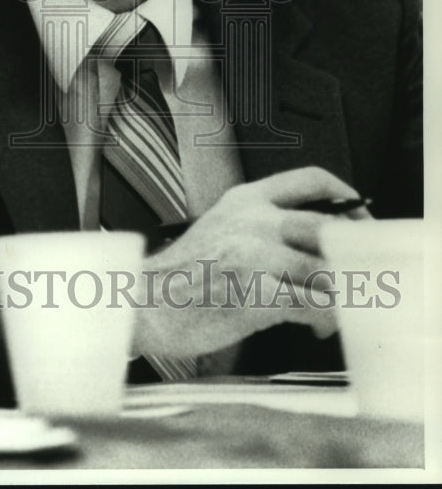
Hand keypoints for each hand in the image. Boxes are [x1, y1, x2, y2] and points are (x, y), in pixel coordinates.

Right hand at [132, 166, 369, 358]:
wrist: (146, 303)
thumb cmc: (183, 275)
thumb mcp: (221, 228)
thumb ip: (263, 226)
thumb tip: (317, 244)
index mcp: (245, 199)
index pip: (310, 179)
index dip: (347, 197)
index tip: (360, 218)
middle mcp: (252, 220)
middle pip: (328, 226)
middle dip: (351, 255)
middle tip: (357, 275)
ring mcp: (253, 255)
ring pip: (325, 268)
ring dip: (339, 294)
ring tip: (333, 310)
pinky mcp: (254, 294)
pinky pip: (312, 305)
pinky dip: (325, 320)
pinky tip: (316, 327)